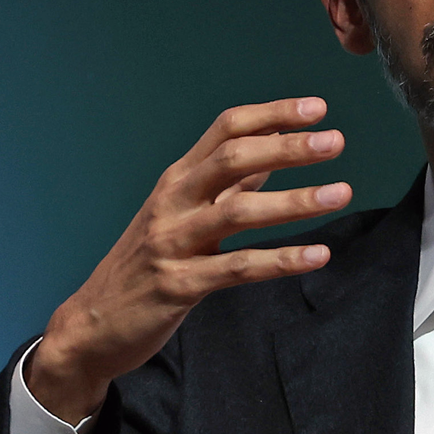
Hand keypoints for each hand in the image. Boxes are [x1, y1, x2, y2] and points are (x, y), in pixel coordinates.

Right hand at [28, 97, 351, 420]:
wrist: (93, 325)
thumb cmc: (147, 264)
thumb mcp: (184, 213)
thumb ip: (229, 183)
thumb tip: (275, 145)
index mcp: (177, 179)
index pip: (225, 130)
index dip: (272, 115)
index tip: (317, 108)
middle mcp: (173, 202)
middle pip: (232, 158)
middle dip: (287, 147)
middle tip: (335, 141)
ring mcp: (173, 242)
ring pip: (238, 212)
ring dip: (294, 201)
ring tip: (341, 193)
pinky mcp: (179, 285)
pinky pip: (238, 268)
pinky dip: (281, 260)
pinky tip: (319, 256)